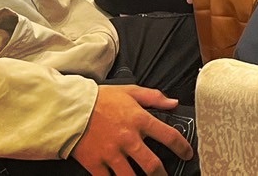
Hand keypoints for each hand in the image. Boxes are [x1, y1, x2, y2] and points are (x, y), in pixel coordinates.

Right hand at [70, 85, 190, 175]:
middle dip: (162, 174)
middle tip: (166, 175)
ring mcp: (111, 153)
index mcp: (139, 119)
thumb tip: (173, 103)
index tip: (187, 154)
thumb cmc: (100, 99)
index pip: (169, 136)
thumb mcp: (130, 91)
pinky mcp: (95, 164)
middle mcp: (128, 138)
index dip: (182, 147)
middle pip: (152, 165)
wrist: (70, 109)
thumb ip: (153, 97)